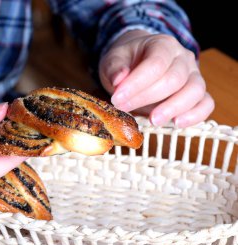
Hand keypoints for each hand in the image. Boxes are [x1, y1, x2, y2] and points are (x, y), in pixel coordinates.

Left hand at [99, 30, 213, 126]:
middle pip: (173, 79)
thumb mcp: (113, 59)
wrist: (138, 62)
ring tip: (153, 121)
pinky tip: (176, 124)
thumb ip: (114, 68)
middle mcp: (183, 58)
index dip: (136, 84)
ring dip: (173, 108)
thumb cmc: (127, 62)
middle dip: (147, 98)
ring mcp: (194, 75)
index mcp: (163, 45)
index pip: (155, 64)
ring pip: (195, 91)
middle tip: (124, 108)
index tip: (117, 98)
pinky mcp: (198, 93)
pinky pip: (206, 104)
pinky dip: (195, 116)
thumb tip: (118, 80)